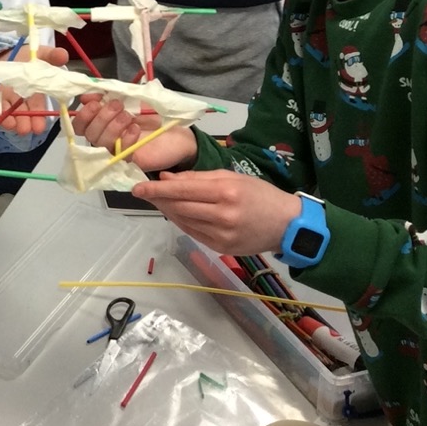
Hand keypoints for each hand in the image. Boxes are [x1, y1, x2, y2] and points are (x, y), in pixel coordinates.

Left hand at [0, 44, 68, 136]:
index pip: (37, 108)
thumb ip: (51, 56)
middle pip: (22, 114)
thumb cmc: (22, 57)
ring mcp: (2, 100)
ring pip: (6, 113)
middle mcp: (18, 100)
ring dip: (8, 121)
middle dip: (24, 123)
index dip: (38, 118)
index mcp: (32, 94)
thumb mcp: (37, 54)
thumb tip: (64, 55)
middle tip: (25, 130)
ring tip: (11, 125)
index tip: (39, 127)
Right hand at [70, 93, 196, 171]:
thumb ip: (111, 96)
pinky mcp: (128, 162)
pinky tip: (135, 129)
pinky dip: (125, 139)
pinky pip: (119, 154)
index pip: (80, 123)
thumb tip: (87, 94)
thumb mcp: (133, 100)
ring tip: (128, 116)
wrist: (179, 135)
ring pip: (100, 143)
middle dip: (100, 117)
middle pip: (88, 133)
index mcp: (102, 123)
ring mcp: (115, 152)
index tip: (96, 99)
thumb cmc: (154, 116)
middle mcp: (105, 139)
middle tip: (118, 105)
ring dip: (112, 126)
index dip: (85, 111)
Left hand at [132, 170, 300, 254]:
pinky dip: (181, 222)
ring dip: (167, 210)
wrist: (288, 225)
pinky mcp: (222, 249)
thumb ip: (197, 178)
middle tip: (141, 191)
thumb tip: (166, 177)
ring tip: (157, 200)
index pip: (183, 190)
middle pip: (180, 207)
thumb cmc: (260, 194)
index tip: (138, 187)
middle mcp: (223, 215)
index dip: (157, 189)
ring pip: (183, 221)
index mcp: (226, 192)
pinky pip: (193, 233)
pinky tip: (175, 213)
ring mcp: (222, 235)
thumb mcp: (231, 177)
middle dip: (158, 199)